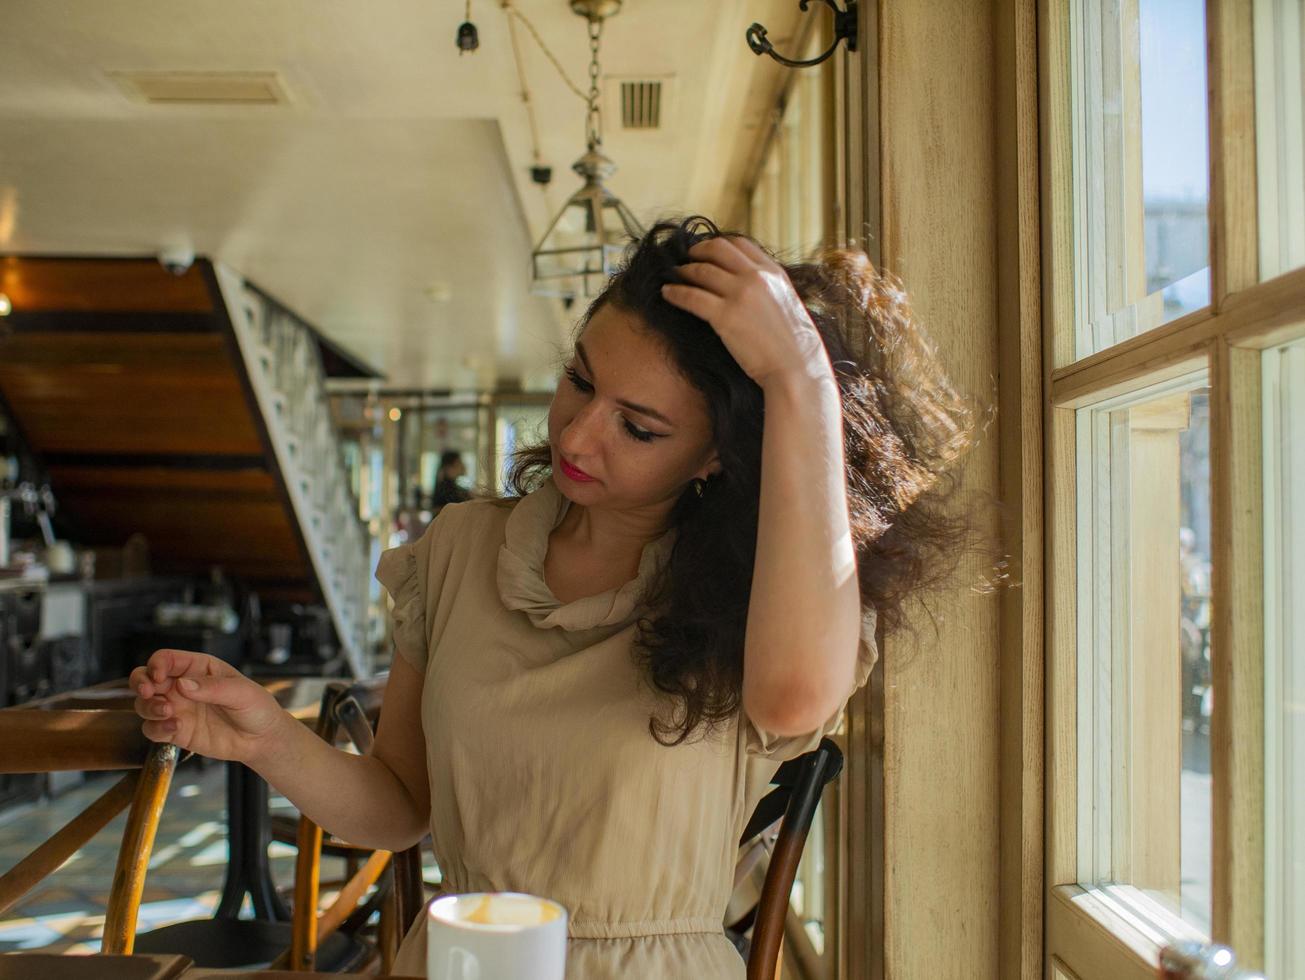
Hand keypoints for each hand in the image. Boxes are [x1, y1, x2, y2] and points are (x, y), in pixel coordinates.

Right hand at [130, 649, 285, 764]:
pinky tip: (174, 727)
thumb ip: (213, 688)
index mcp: (199, 668)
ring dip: (148, 706)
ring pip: (145, 704)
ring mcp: (178, 709)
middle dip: (140, 682)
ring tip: (167, 711)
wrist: (262, 739)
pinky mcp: (176, 731)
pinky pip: (153, 729)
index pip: (168, 659)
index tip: (158, 676)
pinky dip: (155, 728)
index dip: (157, 664)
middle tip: (148, 691)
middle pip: (146, 678)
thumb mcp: (242, 692)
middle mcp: (183, 686)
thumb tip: (183, 684)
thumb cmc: (257, 707)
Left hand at [659, 236, 830, 389]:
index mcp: (773, 272)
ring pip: (701, 271)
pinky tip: (667, 293)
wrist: (796, 368)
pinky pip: (692, 297)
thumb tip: (747, 286)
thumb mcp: (787, 303)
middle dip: (697, 251)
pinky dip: (675, 292)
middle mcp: (756, 277)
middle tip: (685, 259)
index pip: (740, 244)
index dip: (718, 244)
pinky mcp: (725, 316)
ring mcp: (740, 295)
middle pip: (717, 249)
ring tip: (673, 276)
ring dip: (683, 271)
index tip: (706, 251)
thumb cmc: (793, 345)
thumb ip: (768, 288)